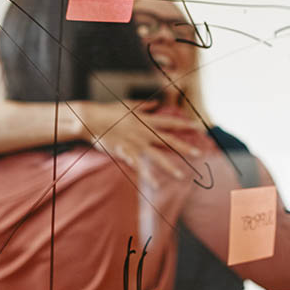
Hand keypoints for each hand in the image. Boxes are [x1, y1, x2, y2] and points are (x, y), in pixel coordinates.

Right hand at [80, 103, 202, 180]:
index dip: (183, 125)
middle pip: (168, 141)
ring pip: (157, 156)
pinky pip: (139, 167)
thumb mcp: (128, 105)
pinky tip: (155, 185)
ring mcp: (135, 143)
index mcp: (146, 120)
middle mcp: (144, 132)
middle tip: (199, 154)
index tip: (197, 127)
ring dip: (170, 167)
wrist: (91, 119)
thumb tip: (156, 104)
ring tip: (182, 176)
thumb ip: (144, 106)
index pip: (169, 123)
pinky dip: (147, 176)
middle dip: (184, 147)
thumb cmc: (107, 111)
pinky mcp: (125, 152)